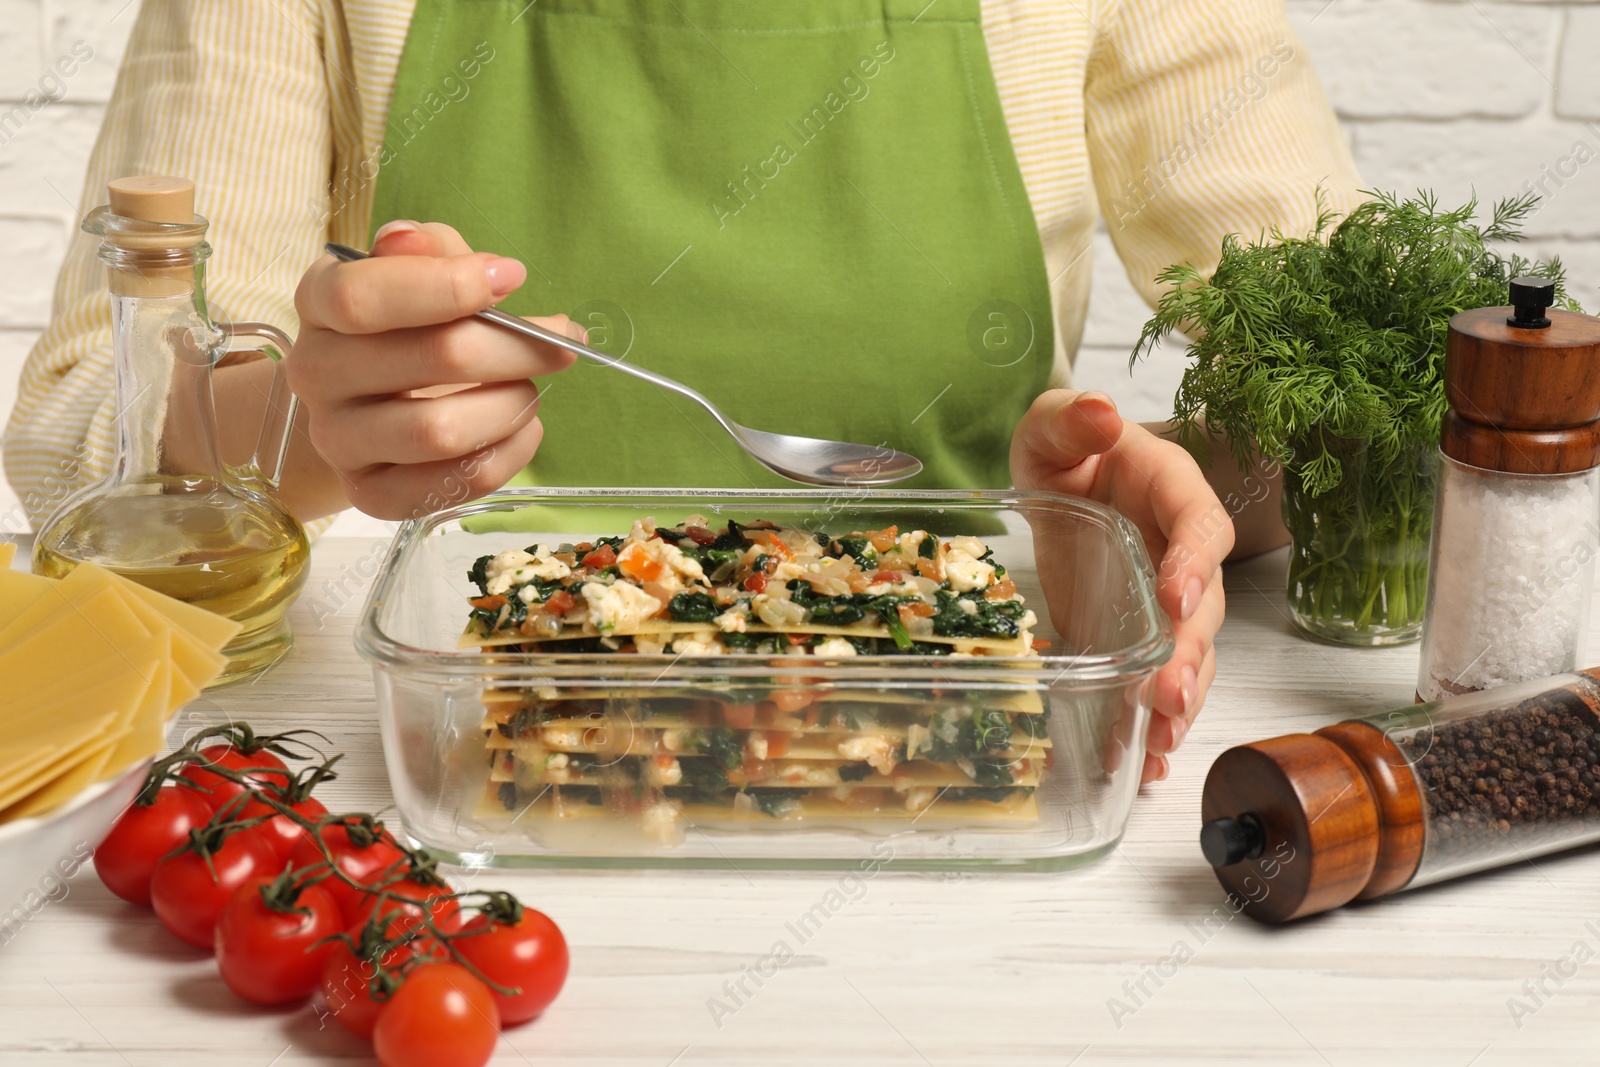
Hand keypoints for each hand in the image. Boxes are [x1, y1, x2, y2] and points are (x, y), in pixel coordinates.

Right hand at [288, 221, 578, 519]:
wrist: (368, 405)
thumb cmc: (405, 325)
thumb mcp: (417, 269)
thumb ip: (430, 250)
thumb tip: (430, 247)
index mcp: (318, 303)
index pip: (361, 297)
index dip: (446, 286)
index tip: (513, 276)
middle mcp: (316, 373)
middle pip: (429, 359)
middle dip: (515, 348)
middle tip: (563, 342)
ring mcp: (337, 440)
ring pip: (441, 431)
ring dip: (511, 405)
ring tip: (530, 390)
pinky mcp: (369, 494)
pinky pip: (453, 484)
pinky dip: (508, 455)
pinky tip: (522, 429)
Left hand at [1011, 389, 1232, 783]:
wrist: (1061, 478)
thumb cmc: (1067, 446)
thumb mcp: (1052, 425)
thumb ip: (1070, 418)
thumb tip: (1098, 412)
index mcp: (1171, 491)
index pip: (1198, 527)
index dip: (1192, 562)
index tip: (1177, 596)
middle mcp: (1180, 552)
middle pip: (1203, 606)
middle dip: (1190, 652)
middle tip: (1170, 693)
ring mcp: (1164, 601)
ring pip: (1189, 654)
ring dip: (1180, 699)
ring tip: (1160, 740)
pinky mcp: (1137, 636)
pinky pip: (1155, 680)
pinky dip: (1151, 722)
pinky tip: (1141, 760)